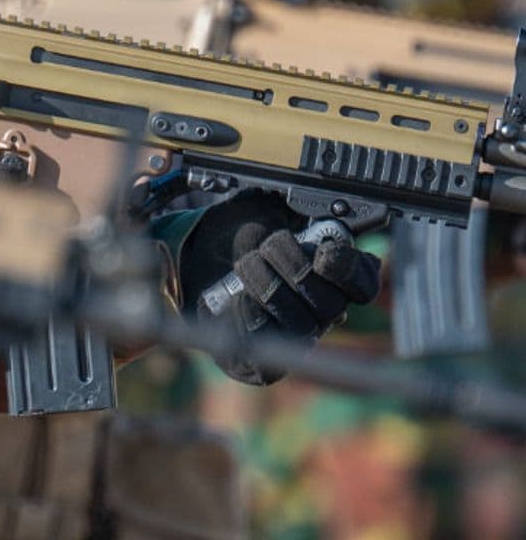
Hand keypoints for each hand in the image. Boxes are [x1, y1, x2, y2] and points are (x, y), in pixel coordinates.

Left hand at [178, 190, 381, 384]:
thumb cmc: (239, 235)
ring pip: (299, 326)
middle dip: (293, 268)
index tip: (323, 252)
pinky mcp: (262, 365)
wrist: (200, 264)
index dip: (348, 269)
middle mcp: (320, 313)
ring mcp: (293, 340)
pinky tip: (239, 298)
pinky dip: (251, 320)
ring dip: (268, 287)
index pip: (363, 283)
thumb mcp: (264, 208)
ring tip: (246, 265)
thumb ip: (288, 203)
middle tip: (268, 246)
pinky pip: (269, 358)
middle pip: (328, 304)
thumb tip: (301, 198)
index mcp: (332, 276)